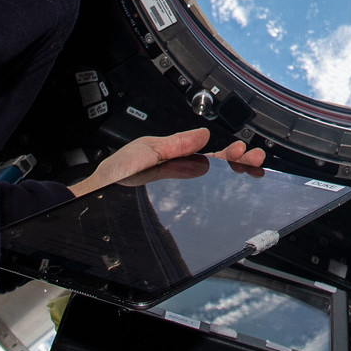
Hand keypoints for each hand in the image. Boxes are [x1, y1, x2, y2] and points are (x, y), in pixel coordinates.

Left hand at [69, 130, 265, 195]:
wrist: (95, 200)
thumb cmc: (114, 177)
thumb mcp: (146, 151)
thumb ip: (175, 144)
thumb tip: (203, 135)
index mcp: (175, 159)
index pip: (209, 156)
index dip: (228, 153)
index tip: (242, 150)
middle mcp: (179, 178)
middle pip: (217, 172)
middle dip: (239, 163)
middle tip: (255, 159)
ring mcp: (177, 197)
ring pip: (213, 189)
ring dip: (233, 180)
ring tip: (249, 171)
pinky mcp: (173, 214)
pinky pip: (200, 209)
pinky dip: (217, 206)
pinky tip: (229, 201)